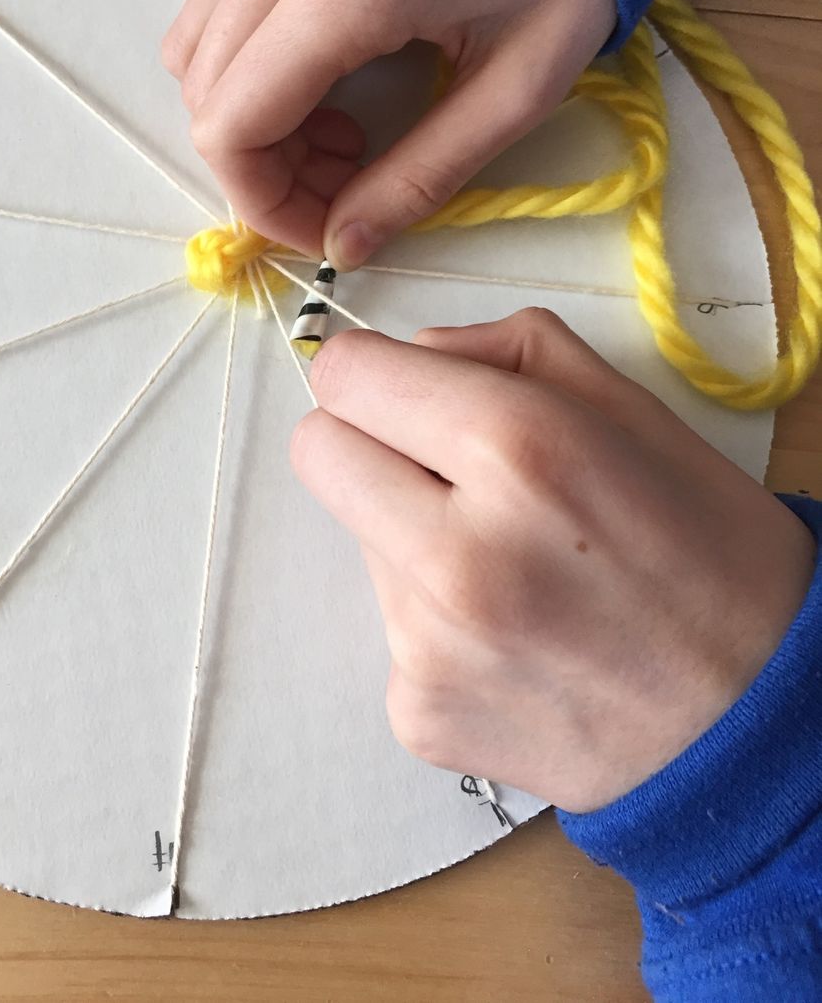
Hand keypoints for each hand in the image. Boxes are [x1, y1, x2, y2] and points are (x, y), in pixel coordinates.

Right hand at [163, 0, 615, 268]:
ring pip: (198, 47)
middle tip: (344, 178)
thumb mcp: (520, 87)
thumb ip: (422, 175)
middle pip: (205, 92)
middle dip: (261, 164)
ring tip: (339, 127)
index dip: (262, 202)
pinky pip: (220, 0)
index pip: (232, 124)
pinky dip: (250, 61)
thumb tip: (343, 245)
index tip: (325, 227)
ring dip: (250, 113)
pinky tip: (323, 70)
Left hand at [290, 310, 814, 810]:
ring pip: (356, 537)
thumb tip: (414, 355)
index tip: (412, 392)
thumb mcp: (634, 409)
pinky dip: (433, 618)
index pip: (347, 374)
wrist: (755, 723)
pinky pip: (385, 625)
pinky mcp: (417, 712)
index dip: (377, 372)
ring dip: (412, 533)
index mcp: (520, 450)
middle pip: (317, 451)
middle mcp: (459, 552)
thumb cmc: (710, 552)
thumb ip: (510, 349)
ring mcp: (428, 646)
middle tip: (450, 470)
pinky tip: (512, 634)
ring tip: (512, 565)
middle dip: (370, 443)